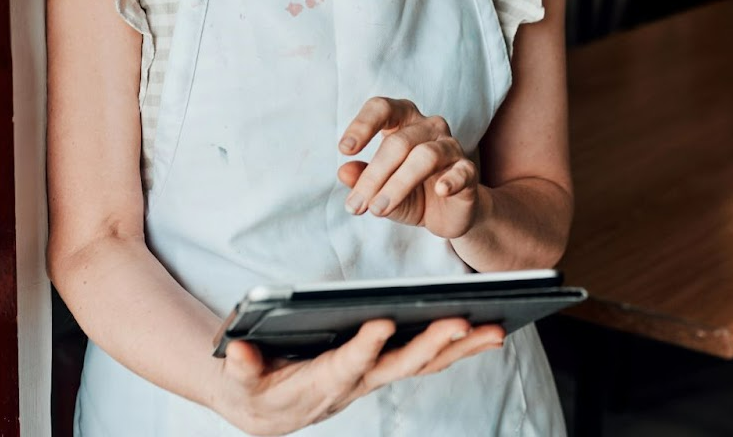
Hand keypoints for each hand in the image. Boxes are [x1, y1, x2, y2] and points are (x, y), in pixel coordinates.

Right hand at [214, 317, 503, 434]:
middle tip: (461, 321)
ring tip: (494, 329)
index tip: (381, 324)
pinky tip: (488, 332)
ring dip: (460, 348)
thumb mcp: (240, 380)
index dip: (363, 348)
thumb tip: (237, 350)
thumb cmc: (255, 387)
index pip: (346, 364)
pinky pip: (429, 359)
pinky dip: (460, 348)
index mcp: (321, 380)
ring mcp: (377, 377)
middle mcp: (358, 381)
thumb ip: (240, 367)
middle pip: (400, 365)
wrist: (269, 411)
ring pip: (424, 363)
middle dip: (431, 344)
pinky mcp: (388, 368)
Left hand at [338, 97, 483, 239]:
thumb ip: (363, 179)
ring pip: (425, 156)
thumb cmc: (412, 193)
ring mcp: (451, 147)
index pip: (382, 108)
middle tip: (355, 205)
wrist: (449, 215)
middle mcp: (429, 127)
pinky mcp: (468, 171)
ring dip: (398, 185)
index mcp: (403, 122)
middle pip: (399, 142)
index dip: (363, 124)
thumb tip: (344, 171)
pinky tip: (440, 190)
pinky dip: (451, 179)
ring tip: (378, 209)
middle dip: (374, 176)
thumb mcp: (380, 189)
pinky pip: (461, 171)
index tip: (345, 149)